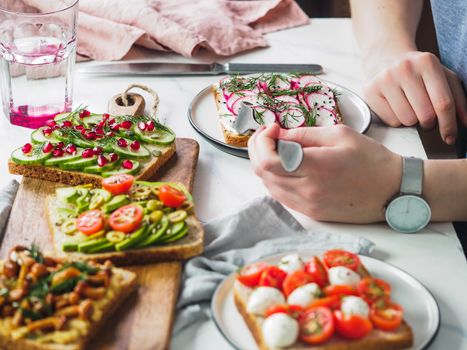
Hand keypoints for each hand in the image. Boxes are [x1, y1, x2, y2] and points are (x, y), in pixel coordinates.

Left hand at [248, 124, 401, 222]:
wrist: (394, 191)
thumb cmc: (371, 160)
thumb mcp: (340, 135)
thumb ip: (305, 135)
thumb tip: (279, 135)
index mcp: (316, 167)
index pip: (268, 160)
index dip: (261, 142)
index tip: (272, 129)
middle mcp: (308, 190)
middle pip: (263, 173)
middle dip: (257, 150)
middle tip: (267, 136)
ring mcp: (308, 205)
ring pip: (269, 186)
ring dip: (265, 166)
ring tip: (276, 149)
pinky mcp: (312, 213)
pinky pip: (282, 196)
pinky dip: (276, 180)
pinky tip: (285, 167)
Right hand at [363, 51, 466, 144]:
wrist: (385, 57)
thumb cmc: (417, 72)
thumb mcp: (441, 77)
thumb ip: (457, 98)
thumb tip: (465, 123)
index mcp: (427, 62)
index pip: (443, 102)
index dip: (449, 124)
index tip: (450, 137)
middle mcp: (404, 68)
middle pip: (425, 114)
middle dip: (429, 123)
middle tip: (426, 117)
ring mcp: (384, 79)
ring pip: (407, 120)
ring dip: (411, 121)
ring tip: (409, 108)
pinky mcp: (370, 90)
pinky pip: (390, 121)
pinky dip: (396, 120)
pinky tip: (395, 107)